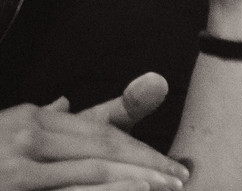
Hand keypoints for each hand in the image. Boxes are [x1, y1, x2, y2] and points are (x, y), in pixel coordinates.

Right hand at [0, 87, 187, 190]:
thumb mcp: (21, 135)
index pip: (101, 131)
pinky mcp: (10, 184)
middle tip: (181, 179)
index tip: (174, 166)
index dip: (141, 148)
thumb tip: (63, 102)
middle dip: (146, 163)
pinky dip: (100, 189)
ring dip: (132, 178)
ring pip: (88, 169)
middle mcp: (24, 134)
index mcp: (32, 119)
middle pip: (101, 146)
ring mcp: (13, 163)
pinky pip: (67, 186)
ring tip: (165, 187)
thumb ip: (51, 127)